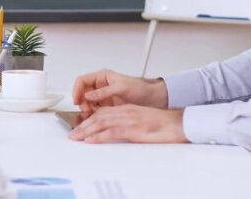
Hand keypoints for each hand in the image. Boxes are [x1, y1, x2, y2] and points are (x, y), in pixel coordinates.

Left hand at [68, 104, 187, 143]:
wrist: (177, 122)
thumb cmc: (163, 123)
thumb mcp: (141, 119)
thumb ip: (128, 122)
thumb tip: (117, 130)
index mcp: (126, 109)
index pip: (102, 112)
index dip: (89, 119)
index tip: (79, 126)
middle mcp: (125, 112)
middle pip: (98, 117)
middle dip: (83, 125)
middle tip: (72, 134)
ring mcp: (128, 119)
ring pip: (101, 123)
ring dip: (86, 130)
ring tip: (76, 137)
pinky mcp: (133, 129)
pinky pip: (111, 132)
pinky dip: (98, 136)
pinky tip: (90, 140)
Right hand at [72, 69, 167, 120]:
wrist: (153, 100)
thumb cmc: (141, 89)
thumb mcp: (122, 88)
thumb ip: (104, 91)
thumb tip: (89, 95)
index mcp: (102, 77)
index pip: (82, 81)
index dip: (77, 90)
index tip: (77, 100)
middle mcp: (100, 87)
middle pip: (82, 94)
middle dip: (82, 103)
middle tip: (86, 110)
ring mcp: (103, 98)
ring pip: (87, 104)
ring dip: (87, 111)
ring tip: (90, 116)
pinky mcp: (107, 108)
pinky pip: (95, 112)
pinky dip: (93, 116)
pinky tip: (95, 120)